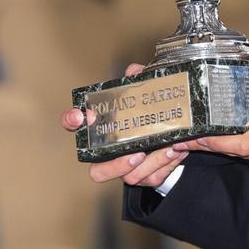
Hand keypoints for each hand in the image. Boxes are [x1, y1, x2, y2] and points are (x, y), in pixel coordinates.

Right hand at [60, 62, 188, 186]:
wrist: (175, 134)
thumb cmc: (150, 114)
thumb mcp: (147, 94)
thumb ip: (141, 80)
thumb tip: (135, 71)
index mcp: (104, 130)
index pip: (75, 126)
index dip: (71, 120)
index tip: (81, 115)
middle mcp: (111, 154)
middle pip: (97, 172)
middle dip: (116, 166)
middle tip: (136, 153)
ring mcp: (127, 169)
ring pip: (130, 177)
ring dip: (152, 163)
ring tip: (168, 148)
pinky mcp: (146, 177)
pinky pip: (153, 177)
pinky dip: (166, 163)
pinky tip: (177, 150)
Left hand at [173, 38, 248, 167]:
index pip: (241, 144)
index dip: (216, 142)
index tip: (196, 136)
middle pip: (237, 152)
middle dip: (211, 145)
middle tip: (187, 136)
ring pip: (246, 155)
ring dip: (225, 146)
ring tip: (203, 135)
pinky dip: (241, 146)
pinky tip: (232, 134)